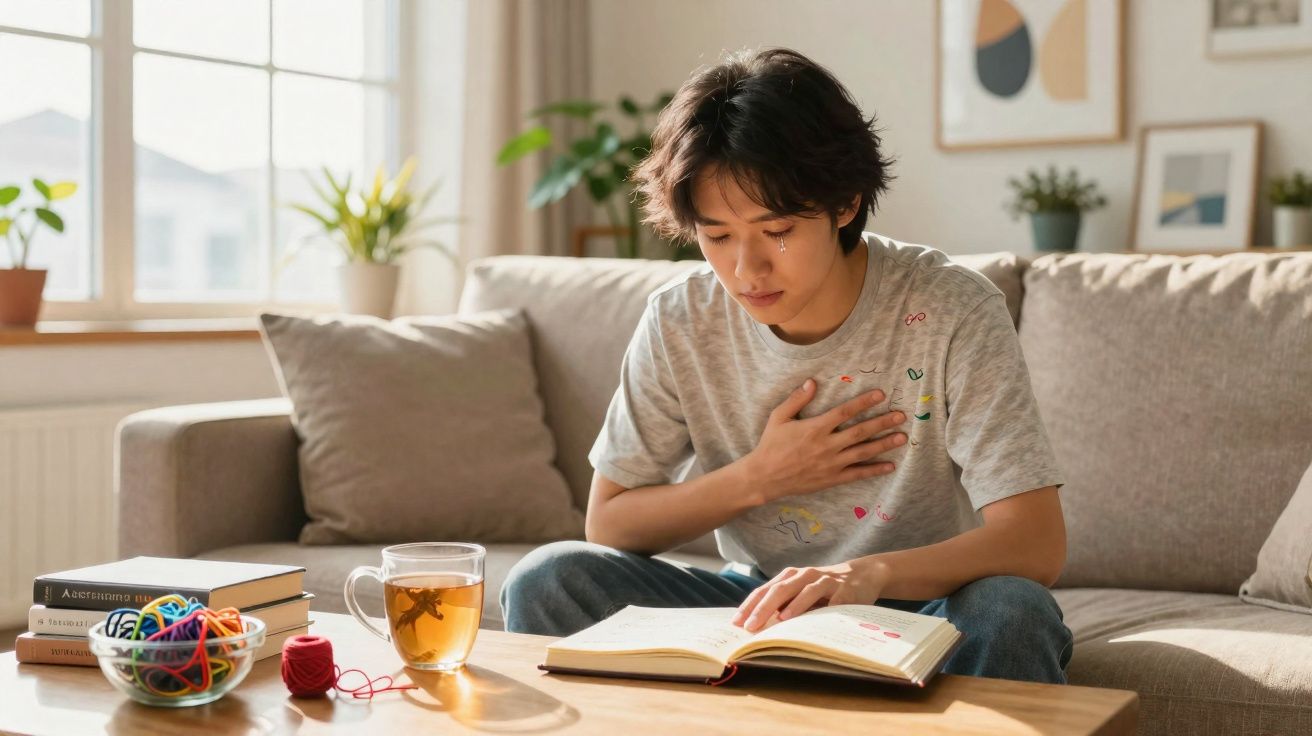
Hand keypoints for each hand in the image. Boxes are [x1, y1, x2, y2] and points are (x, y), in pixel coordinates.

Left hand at [732, 558, 891, 631]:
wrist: (863, 573)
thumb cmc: (825, 588)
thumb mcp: (802, 592)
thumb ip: (784, 603)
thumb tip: (758, 625)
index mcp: (791, 576)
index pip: (765, 590)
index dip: (749, 605)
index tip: (736, 623)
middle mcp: (805, 575)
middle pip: (780, 589)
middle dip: (763, 608)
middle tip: (750, 626)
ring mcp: (826, 580)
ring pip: (806, 590)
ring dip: (793, 605)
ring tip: (780, 620)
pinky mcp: (846, 590)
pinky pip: (834, 599)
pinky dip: (826, 608)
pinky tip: (819, 618)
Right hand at [744, 378, 908, 503]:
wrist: (765, 477)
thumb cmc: (771, 445)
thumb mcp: (778, 417)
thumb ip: (796, 399)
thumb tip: (812, 382)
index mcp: (815, 428)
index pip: (844, 412)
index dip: (863, 402)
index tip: (880, 395)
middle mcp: (826, 445)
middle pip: (860, 431)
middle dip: (882, 422)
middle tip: (901, 416)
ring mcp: (831, 464)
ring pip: (863, 452)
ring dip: (884, 444)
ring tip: (902, 437)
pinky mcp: (832, 479)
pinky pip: (857, 474)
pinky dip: (874, 470)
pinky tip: (889, 466)